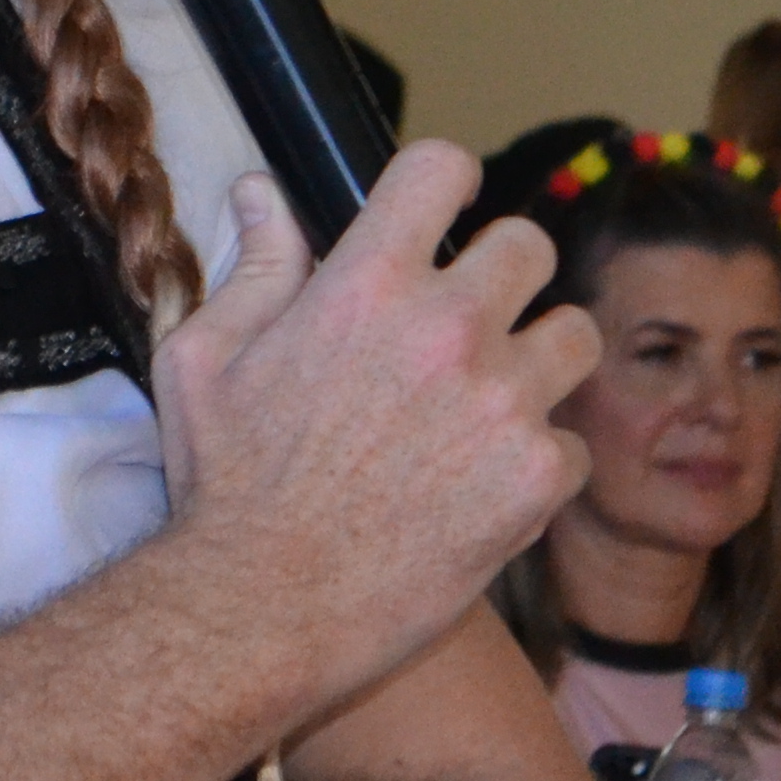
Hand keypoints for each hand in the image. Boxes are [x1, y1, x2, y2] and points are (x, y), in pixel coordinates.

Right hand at [148, 152, 596, 708]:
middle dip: (503, 278)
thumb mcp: (205, 360)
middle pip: (529, 245)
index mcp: (366, 281)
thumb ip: (252, 268)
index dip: (445, 186)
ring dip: (539, 363)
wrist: (262, 612)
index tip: (441, 218)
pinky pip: (572, 443)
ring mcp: (502, 401)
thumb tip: (261, 193)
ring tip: (493, 405)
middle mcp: (447, 327)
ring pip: (575, 336)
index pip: (444, 169)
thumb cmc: (225, 488)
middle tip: (470, 327)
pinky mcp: (536, 477)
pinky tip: (484, 490)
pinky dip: (537, 466)